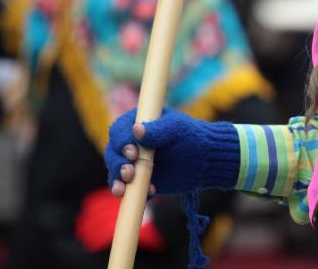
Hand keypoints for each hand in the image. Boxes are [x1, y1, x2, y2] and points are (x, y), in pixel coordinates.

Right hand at [106, 108, 240, 197]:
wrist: (205, 160)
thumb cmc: (191, 136)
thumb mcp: (177, 128)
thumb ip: (158, 129)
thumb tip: (137, 130)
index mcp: (137, 123)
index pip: (118, 131)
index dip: (120, 142)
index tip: (132, 151)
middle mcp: (131, 144)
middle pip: (112, 153)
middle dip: (116, 164)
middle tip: (128, 172)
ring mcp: (134, 163)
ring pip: (116, 173)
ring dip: (117, 181)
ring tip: (124, 190)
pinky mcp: (140, 180)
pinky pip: (129, 189)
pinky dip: (134, 193)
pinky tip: (151, 192)